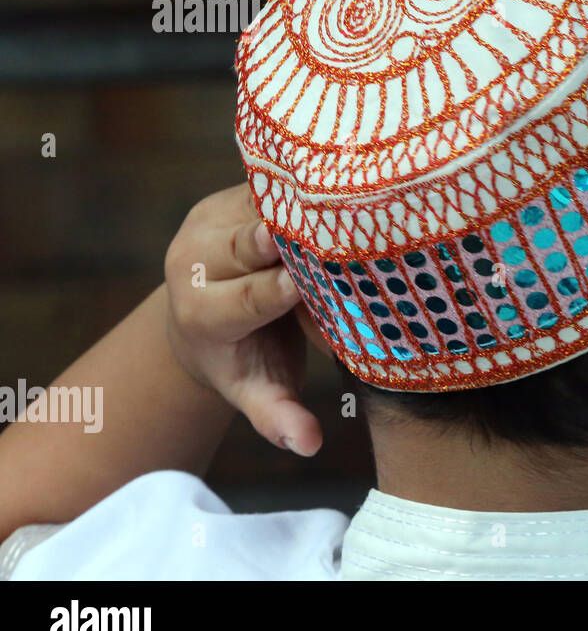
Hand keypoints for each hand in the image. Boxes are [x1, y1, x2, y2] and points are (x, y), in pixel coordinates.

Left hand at [163, 184, 321, 455]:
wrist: (201, 312)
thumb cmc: (244, 360)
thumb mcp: (256, 391)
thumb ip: (278, 416)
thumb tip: (308, 446)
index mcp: (201, 313)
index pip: (242, 300)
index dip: (274, 290)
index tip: (305, 283)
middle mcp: (193, 260)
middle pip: (246, 244)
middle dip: (286, 237)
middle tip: (335, 228)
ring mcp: (209, 220)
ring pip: (259, 206)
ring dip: (304, 205)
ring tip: (351, 201)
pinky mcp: (230, 193)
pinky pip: (271, 184)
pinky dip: (306, 187)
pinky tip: (345, 185)